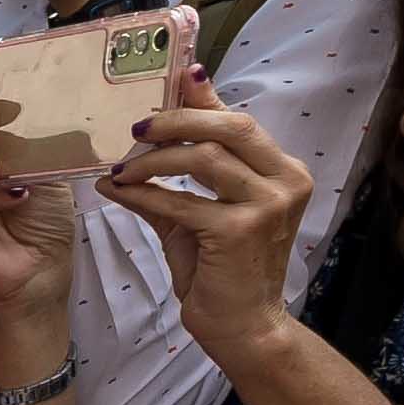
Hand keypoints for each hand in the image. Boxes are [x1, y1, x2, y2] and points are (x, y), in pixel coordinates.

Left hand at [107, 74, 320, 345]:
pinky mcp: (240, 231)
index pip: (240, 121)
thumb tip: (140, 138)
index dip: (204, 97)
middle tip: (137, 125)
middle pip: (231, 126)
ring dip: (155, 159)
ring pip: (205, 158)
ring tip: (122, 167)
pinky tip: (118, 192)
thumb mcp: (198, 214)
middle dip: (179, 119)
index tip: (173, 77)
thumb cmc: (222, 271)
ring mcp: (267, 205)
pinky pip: (182, 201)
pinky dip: (144, 194)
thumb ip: (177, 177)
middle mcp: (285, 181)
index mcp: (282, 171)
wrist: (243, 327)